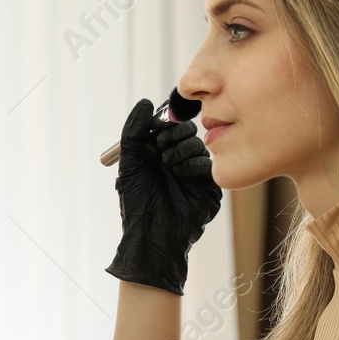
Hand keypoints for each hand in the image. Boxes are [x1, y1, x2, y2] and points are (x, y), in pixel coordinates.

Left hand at [105, 98, 222, 295]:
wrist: (152, 237)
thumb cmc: (137, 204)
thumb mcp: (130, 166)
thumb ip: (133, 134)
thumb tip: (144, 103)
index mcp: (156, 155)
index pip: (165, 126)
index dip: (162, 123)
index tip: (154, 129)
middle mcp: (175, 160)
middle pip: (185, 130)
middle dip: (173, 134)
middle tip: (160, 148)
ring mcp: (193, 172)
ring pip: (197, 144)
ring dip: (181, 149)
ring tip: (168, 165)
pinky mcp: (208, 185)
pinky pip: (206, 163)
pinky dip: (193, 163)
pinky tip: (181, 173)